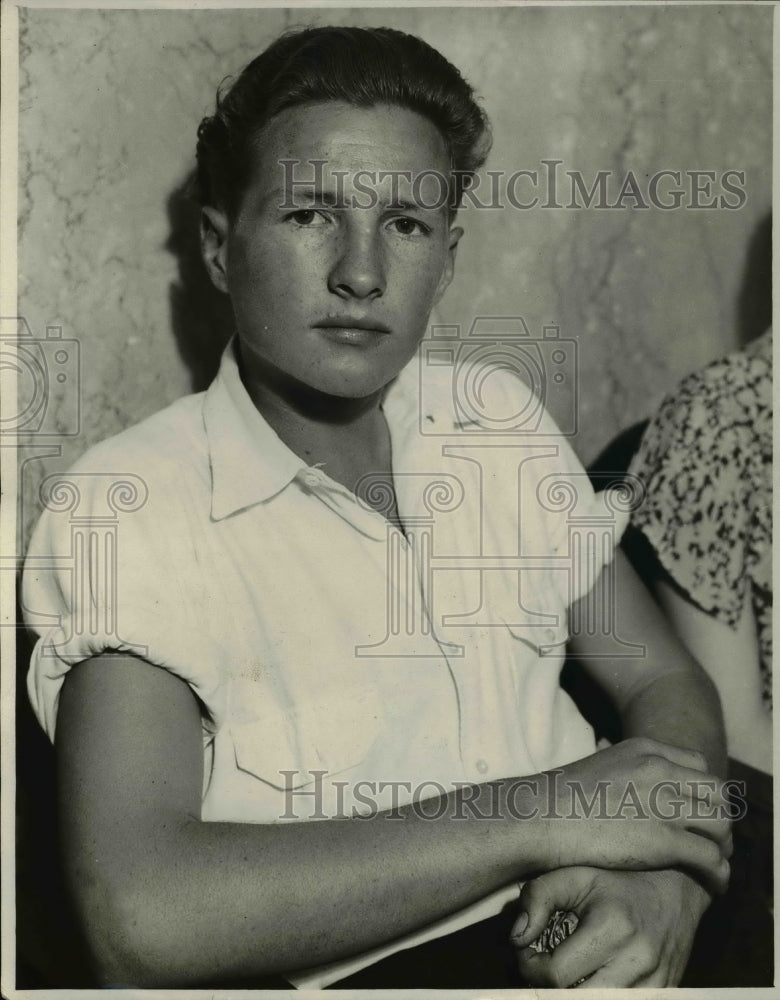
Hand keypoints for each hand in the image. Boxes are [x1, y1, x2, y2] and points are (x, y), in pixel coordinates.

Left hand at [511, 866, 712, 986]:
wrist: (677, 889)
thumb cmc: (618, 881)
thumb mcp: (576, 875)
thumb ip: (539, 897)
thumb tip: (517, 936)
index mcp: (612, 927)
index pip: (555, 974)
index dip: (529, 967)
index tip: (526, 953)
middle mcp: (637, 961)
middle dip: (548, 989)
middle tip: (541, 970)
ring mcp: (655, 984)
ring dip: (573, 995)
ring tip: (564, 977)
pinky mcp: (664, 994)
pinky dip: (600, 997)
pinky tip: (589, 982)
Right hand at [548, 737, 731, 892]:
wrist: (541, 816)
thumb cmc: (559, 799)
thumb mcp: (599, 766)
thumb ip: (624, 771)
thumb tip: (628, 785)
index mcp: (644, 750)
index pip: (697, 763)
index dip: (701, 790)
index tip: (696, 810)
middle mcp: (660, 770)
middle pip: (716, 790)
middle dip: (718, 815)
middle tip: (712, 838)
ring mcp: (663, 803)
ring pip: (721, 823)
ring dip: (722, 844)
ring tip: (715, 862)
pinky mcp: (663, 840)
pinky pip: (710, 857)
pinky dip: (718, 872)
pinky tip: (714, 883)